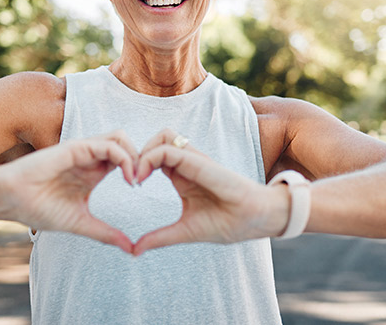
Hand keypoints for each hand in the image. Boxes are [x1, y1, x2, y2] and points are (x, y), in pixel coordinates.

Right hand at [0, 131, 137, 252]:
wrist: (11, 199)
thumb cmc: (38, 209)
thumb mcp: (81, 223)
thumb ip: (106, 233)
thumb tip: (131, 249)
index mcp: (93, 172)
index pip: (125, 160)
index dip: (139, 170)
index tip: (143, 192)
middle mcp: (91, 158)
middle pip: (127, 144)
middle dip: (142, 159)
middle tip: (144, 182)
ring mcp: (84, 151)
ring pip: (121, 138)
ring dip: (135, 155)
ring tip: (136, 179)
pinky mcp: (77, 148)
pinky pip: (109, 145)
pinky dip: (124, 158)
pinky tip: (127, 178)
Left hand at [132, 129, 289, 255]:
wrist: (256, 220)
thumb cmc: (228, 223)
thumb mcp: (184, 231)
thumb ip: (159, 237)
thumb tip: (134, 250)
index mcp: (182, 176)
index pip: (154, 156)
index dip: (138, 165)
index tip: (130, 185)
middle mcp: (187, 164)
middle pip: (156, 140)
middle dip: (136, 154)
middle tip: (129, 178)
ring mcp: (194, 160)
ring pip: (162, 136)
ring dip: (144, 151)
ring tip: (135, 176)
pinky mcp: (199, 161)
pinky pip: (169, 148)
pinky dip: (150, 157)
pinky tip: (142, 177)